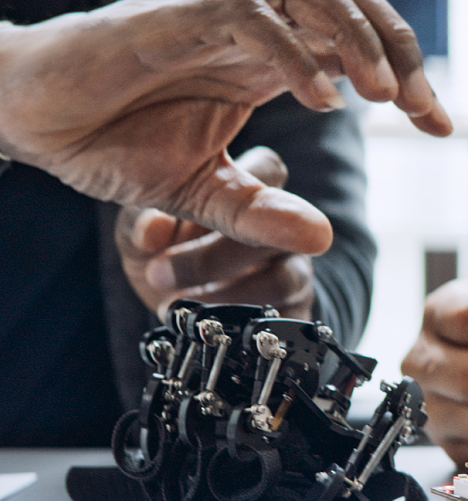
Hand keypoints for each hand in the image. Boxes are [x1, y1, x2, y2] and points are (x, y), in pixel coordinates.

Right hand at [0, 0, 450, 253]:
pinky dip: (291, 51)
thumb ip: (258, 211)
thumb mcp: (200, 191)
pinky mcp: (167, 19)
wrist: (29, 119)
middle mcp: (246, 27)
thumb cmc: (112, 140)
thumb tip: (323, 237)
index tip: (440, 124)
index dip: (406, 74)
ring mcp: (207, 16)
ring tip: (385, 95)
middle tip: (427, 109)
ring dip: (354, 32)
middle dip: (397, 43)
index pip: (353, 41)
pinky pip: (243, 15)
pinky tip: (322, 100)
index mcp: (264, 58)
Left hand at [115, 147, 313, 320]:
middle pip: (280, 228)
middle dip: (216, 255)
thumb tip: (151, 229)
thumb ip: (140, 223)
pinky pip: (286, 322)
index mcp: (250, 192)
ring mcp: (294, 271)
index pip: (268, 171)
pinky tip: (209, 329)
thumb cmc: (165, 254)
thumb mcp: (143, 235)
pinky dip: (246, 329)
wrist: (183, 307)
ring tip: (178, 306)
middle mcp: (282, 230)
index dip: (239, 193)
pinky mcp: (294, 315)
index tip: (183, 220)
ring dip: (230, 296)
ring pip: (286, 278)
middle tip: (161, 272)